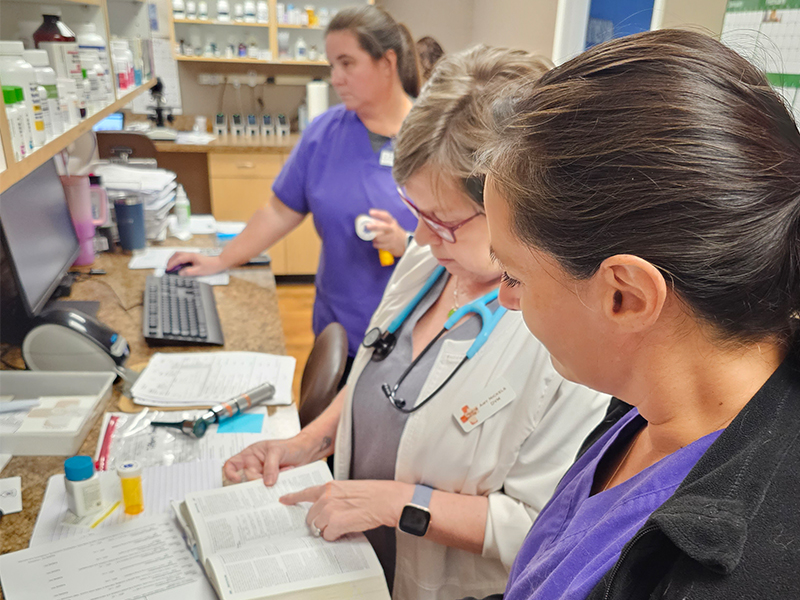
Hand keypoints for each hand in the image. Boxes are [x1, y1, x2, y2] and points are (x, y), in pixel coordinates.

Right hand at [165, 251, 224, 276]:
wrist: (218, 263)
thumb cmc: (210, 266)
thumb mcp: (199, 271)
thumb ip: (189, 272)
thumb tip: (180, 273)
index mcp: (191, 256)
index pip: (178, 259)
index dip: (172, 264)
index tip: (168, 269)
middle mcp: (190, 254)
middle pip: (176, 254)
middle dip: (170, 260)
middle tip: (167, 268)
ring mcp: (191, 255)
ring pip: (179, 255)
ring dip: (173, 260)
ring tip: (170, 267)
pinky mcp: (192, 257)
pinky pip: (182, 257)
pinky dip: (177, 260)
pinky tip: (177, 266)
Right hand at [223, 433, 316, 485]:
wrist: (305, 452)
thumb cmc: (289, 446)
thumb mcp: (278, 451)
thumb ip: (271, 466)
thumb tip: (267, 483)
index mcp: (250, 455)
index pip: (232, 464)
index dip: (230, 472)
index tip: (237, 479)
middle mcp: (254, 466)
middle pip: (248, 479)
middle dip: (259, 480)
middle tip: (270, 481)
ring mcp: (263, 476)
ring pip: (259, 486)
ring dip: (272, 483)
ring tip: (284, 473)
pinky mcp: (272, 484)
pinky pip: (269, 491)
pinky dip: (277, 487)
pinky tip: (286, 476)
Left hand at [280, 480, 413, 540]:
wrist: (386, 500)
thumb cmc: (373, 494)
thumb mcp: (348, 489)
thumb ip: (333, 496)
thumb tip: (325, 511)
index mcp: (329, 487)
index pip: (306, 492)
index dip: (293, 497)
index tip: (283, 500)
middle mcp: (326, 497)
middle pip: (311, 517)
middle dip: (318, 523)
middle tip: (332, 523)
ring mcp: (330, 510)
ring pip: (318, 528)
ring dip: (328, 530)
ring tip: (344, 524)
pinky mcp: (337, 523)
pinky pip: (329, 536)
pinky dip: (337, 536)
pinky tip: (348, 529)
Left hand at [367, 209, 408, 257]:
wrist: (405, 243)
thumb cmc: (395, 232)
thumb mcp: (391, 225)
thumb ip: (381, 223)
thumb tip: (370, 221)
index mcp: (392, 223)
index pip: (386, 216)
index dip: (378, 214)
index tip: (371, 212)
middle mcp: (392, 230)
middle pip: (384, 227)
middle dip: (375, 227)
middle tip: (367, 226)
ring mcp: (392, 238)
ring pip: (379, 238)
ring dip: (374, 239)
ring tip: (374, 238)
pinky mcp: (390, 246)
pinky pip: (379, 246)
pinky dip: (376, 245)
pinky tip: (377, 243)